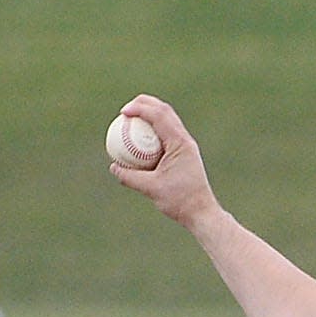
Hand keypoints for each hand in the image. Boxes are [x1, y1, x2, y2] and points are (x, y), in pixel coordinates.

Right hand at [108, 94, 219, 231]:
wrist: (202, 213)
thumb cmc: (180, 202)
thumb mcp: (152, 189)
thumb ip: (130, 177)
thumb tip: (113, 167)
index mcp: (180, 143)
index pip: (159, 116)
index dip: (139, 108)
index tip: (122, 113)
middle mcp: (185, 140)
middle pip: (164, 110)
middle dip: (144, 103)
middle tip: (125, 110)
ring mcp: (186, 145)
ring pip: (167, 120)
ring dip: (149, 114)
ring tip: (131, 118)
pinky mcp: (184, 152)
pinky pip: (167, 134)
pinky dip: (153, 130)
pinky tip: (140, 138)